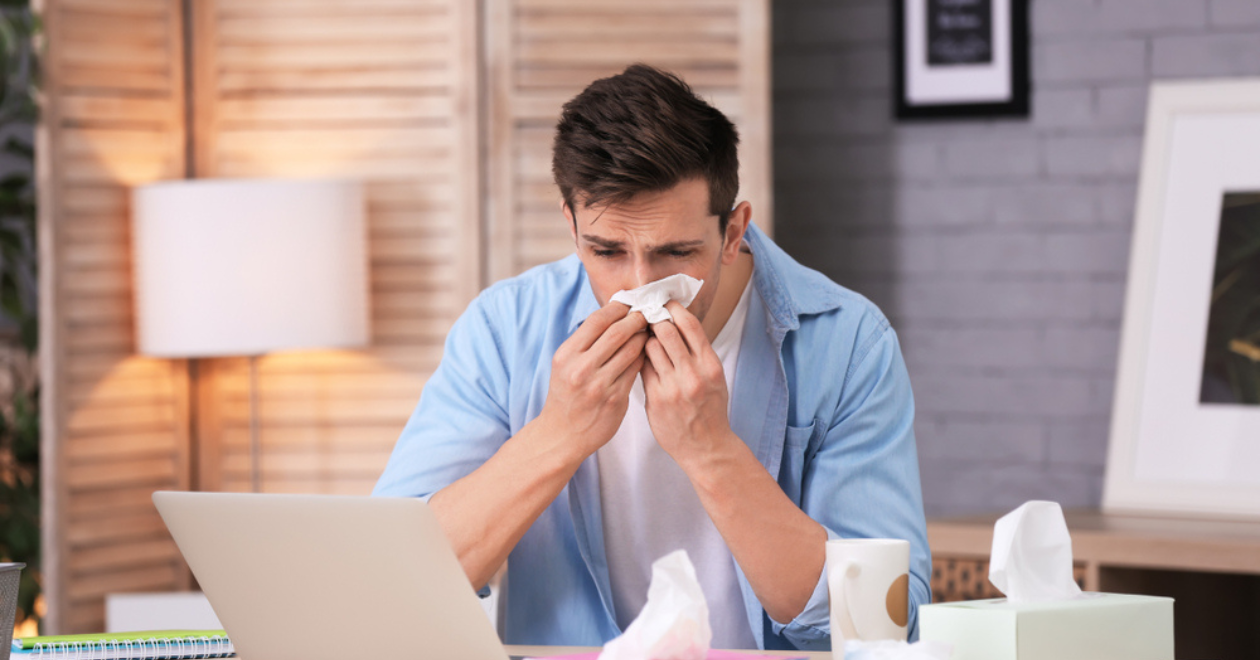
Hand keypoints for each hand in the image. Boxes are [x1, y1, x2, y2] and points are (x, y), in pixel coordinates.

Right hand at [537, 302, 647, 461]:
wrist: (563, 434)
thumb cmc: (567, 395)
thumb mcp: (565, 364)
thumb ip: (585, 342)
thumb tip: (613, 314)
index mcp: (567, 355)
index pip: (597, 320)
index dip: (617, 308)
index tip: (629, 304)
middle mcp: (581, 369)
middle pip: (617, 332)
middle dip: (635, 319)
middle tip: (645, 314)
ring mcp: (599, 385)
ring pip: (631, 350)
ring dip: (643, 337)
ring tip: (648, 331)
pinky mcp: (615, 399)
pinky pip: (636, 370)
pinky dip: (643, 357)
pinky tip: (646, 353)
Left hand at [641, 300, 736, 470]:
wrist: (707, 447)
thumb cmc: (710, 408)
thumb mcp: (714, 378)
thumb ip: (697, 352)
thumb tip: (675, 321)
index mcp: (710, 365)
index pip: (689, 325)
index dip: (674, 308)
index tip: (664, 303)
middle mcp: (693, 374)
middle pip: (666, 331)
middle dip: (654, 319)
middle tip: (647, 316)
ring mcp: (673, 388)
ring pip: (650, 347)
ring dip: (645, 338)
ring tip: (643, 338)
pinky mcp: (656, 400)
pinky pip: (642, 368)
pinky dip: (640, 359)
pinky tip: (639, 357)